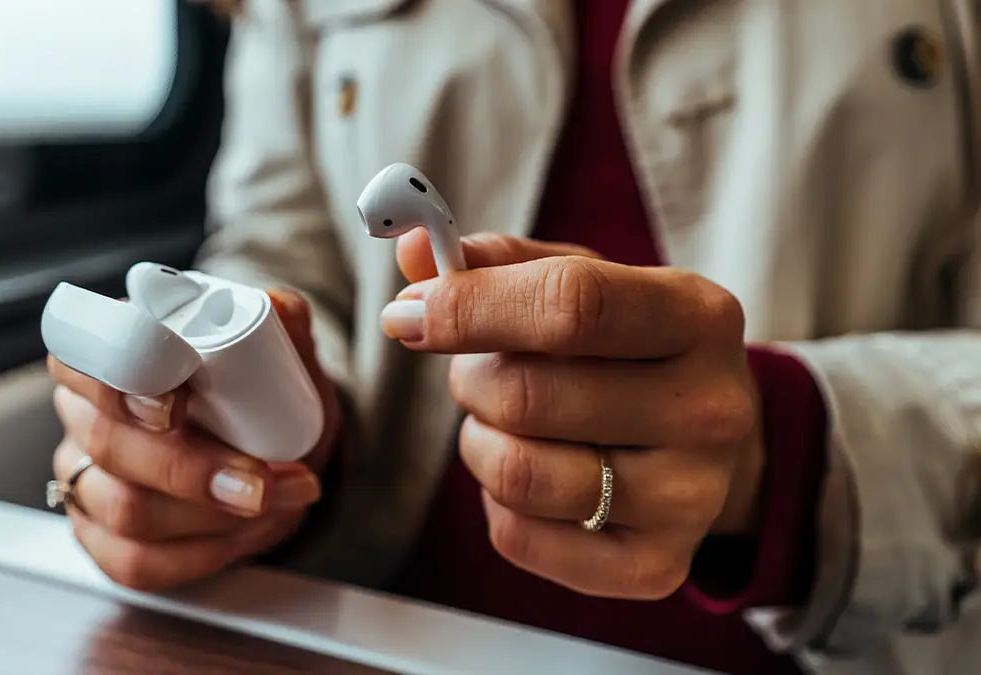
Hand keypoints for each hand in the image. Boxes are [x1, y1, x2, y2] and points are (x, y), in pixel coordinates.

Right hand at [48, 289, 341, 591]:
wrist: (274, 450)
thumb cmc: (258, 394)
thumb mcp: (280, 353)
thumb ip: (282, 321)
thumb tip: (277, 305)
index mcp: (108, 353)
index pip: (82, 355)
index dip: (120, 380)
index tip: (178, 403)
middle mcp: (83, 415)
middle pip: (107, 444)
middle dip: (191, 469)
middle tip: (259, 480)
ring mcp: (86, 481)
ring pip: (124, 510)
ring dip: (211, 516)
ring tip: (274, 501)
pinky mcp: (102, 540)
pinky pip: (136, 562)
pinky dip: (202, 554)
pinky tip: (242, 534)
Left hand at [385, 231, 763, 599]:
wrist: (712, 442)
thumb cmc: (627, 349)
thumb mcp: (586, 282)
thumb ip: (499, 262)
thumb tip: (415, 252)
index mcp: (698, 317)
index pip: (571, 305)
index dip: (469, 307)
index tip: (405, 314)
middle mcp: (710, 411)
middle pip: (528, 396)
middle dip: (471, 379)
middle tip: (478, 371)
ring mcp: (689, 499)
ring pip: (516, 473)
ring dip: (478, 441)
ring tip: (504, 423)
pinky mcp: (654, 567)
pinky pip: (518, 536)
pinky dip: (497, 502)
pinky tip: (534, 472)